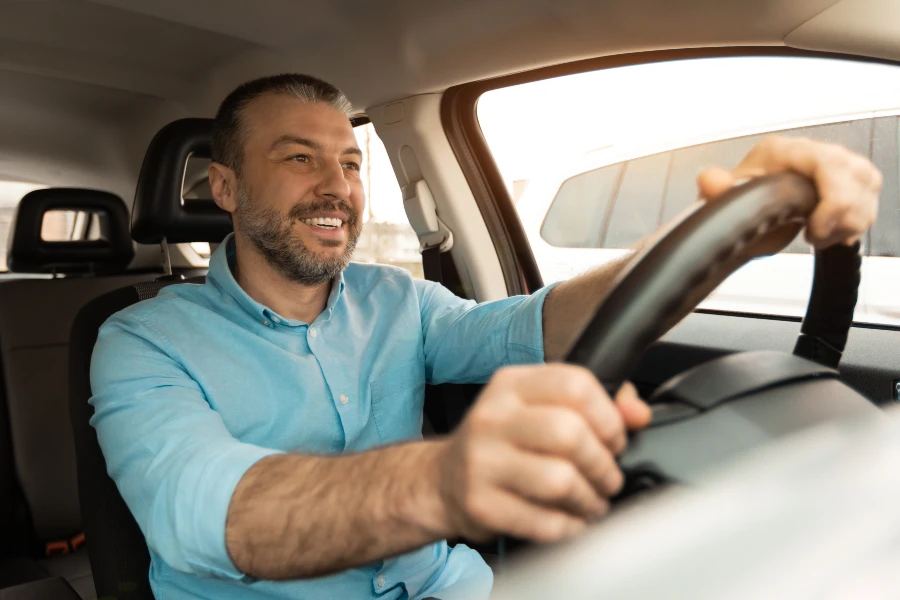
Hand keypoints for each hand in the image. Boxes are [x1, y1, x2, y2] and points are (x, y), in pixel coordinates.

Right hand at [436, 364, 650, 542]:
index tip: (614, 438)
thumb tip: (637, 413)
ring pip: (561, 480)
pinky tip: (571, 521)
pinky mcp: (481, 504)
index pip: (575, 385)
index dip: (609, 417)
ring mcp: (482, 461)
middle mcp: (492, 417)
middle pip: (570, 433)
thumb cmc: (504, 442)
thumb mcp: (539, 408)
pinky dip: (570, 527)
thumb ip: (595, 403)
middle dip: (603, 463)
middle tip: (608, 477)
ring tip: (592, 502)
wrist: (444, 480)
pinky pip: (544, 521)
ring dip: (591, 499)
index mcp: (511, 385)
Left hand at [698, 135, 881, 248]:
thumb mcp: (724, 204)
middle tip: (815, 234)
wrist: (742, 220)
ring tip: (820, 233)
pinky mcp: (846, 180)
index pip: (829, 163)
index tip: (815, 228)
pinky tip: (832, 231)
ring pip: (868, 185)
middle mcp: (811, 152)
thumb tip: (710, 181)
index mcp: (783, 151)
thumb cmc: (738, 208)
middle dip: (842, 215)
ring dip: (850, 220)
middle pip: (857, 174)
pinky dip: (856, 220)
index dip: (832, 200)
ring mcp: (832, 164)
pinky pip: (870, 196)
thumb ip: (717, 192)